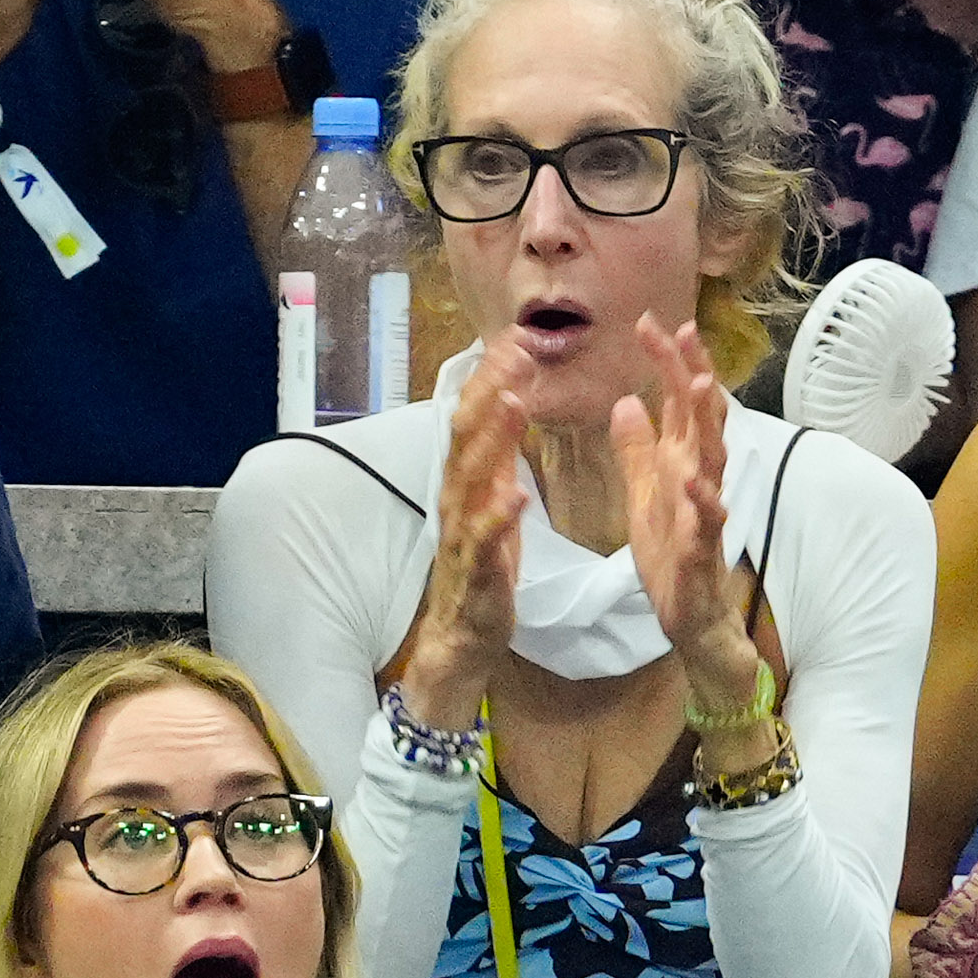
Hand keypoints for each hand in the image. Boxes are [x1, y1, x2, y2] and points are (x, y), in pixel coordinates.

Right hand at [395, 350, 528, 727]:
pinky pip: (486, 543)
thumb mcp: (495, 506)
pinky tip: (515, 495)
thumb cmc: (484, 571)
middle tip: (517, 348)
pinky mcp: (478, 573)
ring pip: (472, 477)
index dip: (494, 376)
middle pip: (468, 433)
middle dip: (491, 388)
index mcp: (467, 482)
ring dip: (492, 438)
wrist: (462, 639)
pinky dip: (499, 518)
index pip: (476, 417)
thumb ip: (498, 460)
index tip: (520, 338)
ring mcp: (464, 534)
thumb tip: (506, 406)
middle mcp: (458, 499)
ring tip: (513, 401)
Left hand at [614, 315, 761, 718]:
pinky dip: (704, 503)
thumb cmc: (672, 557)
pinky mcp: (702, 553)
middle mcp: (699, 482)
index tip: (650, 322)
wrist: (692, 622)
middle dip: (694, 375)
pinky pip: (706, 525)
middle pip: (701, 419)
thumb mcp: (646, 493)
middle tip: (685, 332)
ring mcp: (705, 515)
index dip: (668, 363)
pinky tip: (697, 481)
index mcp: (682, 465)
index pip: (679, 404)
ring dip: (710, 425)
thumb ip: (639, 448)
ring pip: (713, 462)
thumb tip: (627, 400)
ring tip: (704, 386)